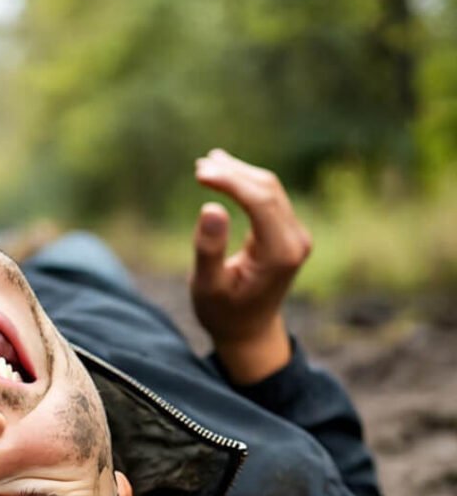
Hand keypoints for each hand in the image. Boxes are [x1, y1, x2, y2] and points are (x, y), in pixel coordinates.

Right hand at [191, 149, 311, 383]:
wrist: (248, 331)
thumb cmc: (222, 313)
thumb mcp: (208, 287)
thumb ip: (209, 250)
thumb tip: (211, 208)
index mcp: (279, 254)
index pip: (260, 201)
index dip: (231, 181)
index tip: (200, 173)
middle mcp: (295, 241)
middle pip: (267, 189)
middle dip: (233, 173)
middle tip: (199, 166)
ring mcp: (296, 236)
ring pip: (269, 189)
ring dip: (239, 174)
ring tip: (207, 164)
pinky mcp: (288, 232)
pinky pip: (269, 198)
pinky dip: (245, 184)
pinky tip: (225, 173)